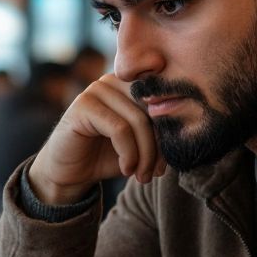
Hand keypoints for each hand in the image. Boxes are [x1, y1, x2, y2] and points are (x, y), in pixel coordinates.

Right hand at [28, 74, 166, 204]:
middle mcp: (114, 81)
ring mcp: (96, 89)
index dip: (169, 135)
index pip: (163, 102)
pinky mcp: (83, 105)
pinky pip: (119, 129)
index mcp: (130, 85)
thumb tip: (187, 133)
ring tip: (141, 176)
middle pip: (153, 110)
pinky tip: (126, 169)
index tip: (166, 165)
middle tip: (155, 173)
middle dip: (158, 147)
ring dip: (144, 155)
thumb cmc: (106, 157)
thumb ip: (159, 133)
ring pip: (138, 120)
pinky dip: (128, 153)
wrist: (69, 174)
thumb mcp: (140, 145)